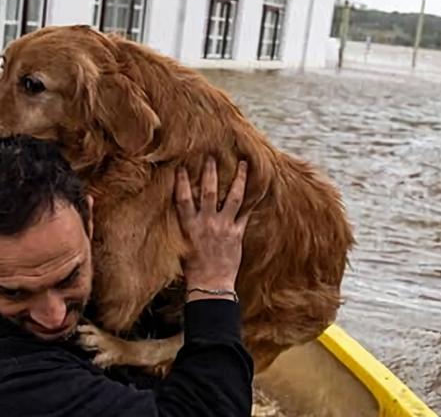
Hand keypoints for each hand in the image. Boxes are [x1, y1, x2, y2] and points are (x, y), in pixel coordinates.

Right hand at [174, 157, 250, 299]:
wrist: (210, 285)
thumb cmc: (193, 267)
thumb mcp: (182, 244)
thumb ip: (185, 226)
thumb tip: (183, 210)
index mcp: (189, 226)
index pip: (183, 198)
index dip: (182, 182)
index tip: (182, 167)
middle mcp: (206, 223)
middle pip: (209, 191)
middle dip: (211, 172)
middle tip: (212, 156)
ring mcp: (224, 227)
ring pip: (233, 198)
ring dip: (239, 179)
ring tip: (243, 163)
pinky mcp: (237, 234)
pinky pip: (246, 213)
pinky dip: (253, 200)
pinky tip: (258, 188)